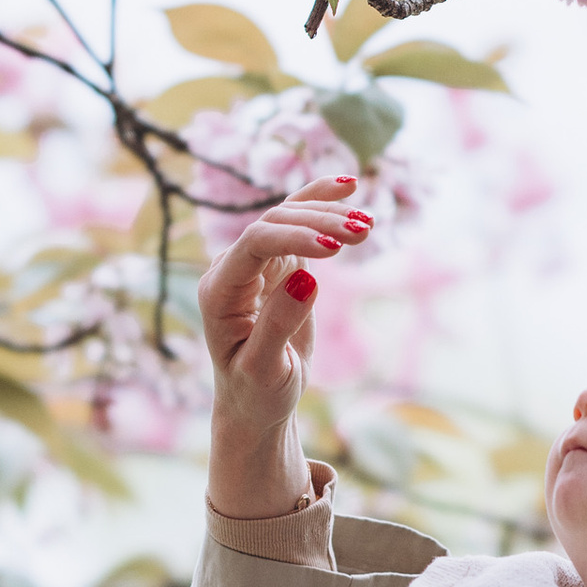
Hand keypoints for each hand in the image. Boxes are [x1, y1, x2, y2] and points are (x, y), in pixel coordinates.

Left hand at [200, 176, 372, 518]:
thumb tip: (307, 278)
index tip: (335, 248)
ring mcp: (254, 264)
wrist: (256, 402)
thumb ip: (278, 326)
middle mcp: (231, 269)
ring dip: (327, 214)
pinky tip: (349, 185)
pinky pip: (298, 224)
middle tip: (364, 232)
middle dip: (318, 223)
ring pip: (288, 219)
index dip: (294, 238)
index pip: (253, 245)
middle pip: (273, 225)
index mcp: (218, 293)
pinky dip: (321, 204)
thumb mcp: (266, 371)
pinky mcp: (277, 264)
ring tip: (368, 224)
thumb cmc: (256, 393)